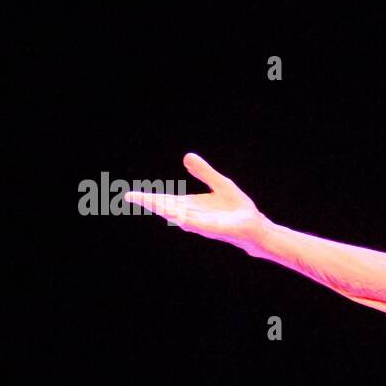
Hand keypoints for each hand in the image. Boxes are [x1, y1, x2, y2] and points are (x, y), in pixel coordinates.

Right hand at [125, 153, 270, 252]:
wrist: (255, 227)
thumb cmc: (238, 209)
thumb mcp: (221, 184)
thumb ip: (204, 172)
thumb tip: (187, 156)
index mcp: (191, 206)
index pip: (166, 200)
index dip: (149, 197)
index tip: (130, 195)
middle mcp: (192, 216)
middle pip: (167, 208)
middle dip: (150, 202)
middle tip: (129, 197)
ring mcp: (201, 224)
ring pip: (177, 216)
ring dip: (162, 209)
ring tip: (145, 201)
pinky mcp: (212, 229)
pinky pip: (195, 223)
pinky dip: (183, 218)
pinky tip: (173, 213)